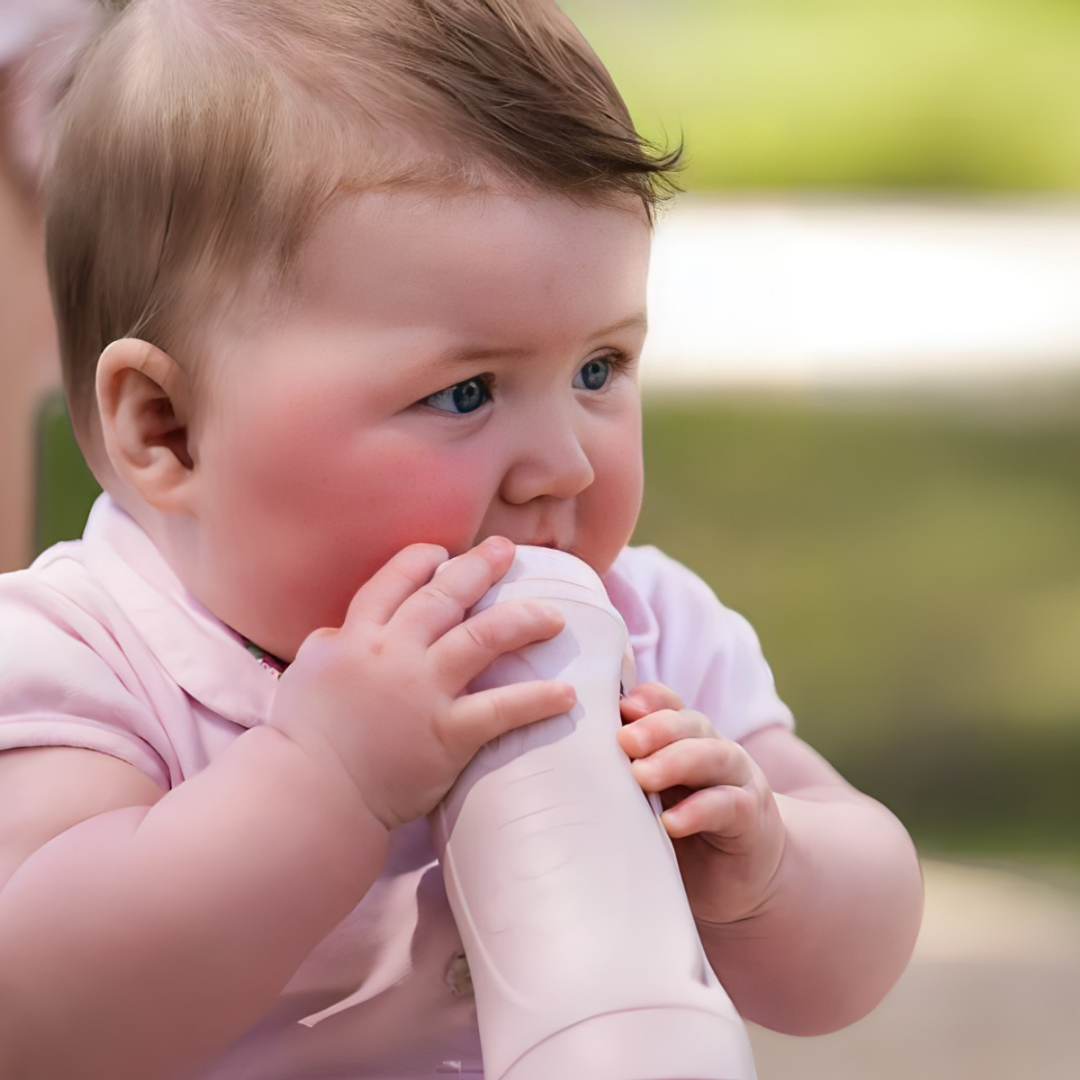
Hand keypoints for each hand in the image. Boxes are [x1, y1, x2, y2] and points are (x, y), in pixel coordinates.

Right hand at [269, 537, 574, 831]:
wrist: (310, 795)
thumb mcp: (306, 673)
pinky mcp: (447, 734)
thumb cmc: (303, 738)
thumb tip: (342, 631)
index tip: (444, 553)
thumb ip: (330, 644)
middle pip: (445, 596)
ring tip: (555, 616)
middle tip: (506, 550)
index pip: (394, 581)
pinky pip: (501, 709)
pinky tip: (567, 694)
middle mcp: (393, 654)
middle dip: (479, 567)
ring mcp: (422, 691)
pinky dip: (537, 700)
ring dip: (523, 620)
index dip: (421, 561)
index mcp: (356, 637)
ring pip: (482, 638)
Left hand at [617, 682, 785, 924]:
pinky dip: (700, 810)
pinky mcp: (751, 817)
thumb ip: (618, 778)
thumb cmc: (675, 833)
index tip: (616, 707)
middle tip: (623, 741)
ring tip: (642, 776)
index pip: (666, 705)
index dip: (645, 701)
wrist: (733, 880)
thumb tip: (558, 766)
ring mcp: (735, 780)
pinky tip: (672, 822)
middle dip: (655, 727)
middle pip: (688, 722)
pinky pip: (729, 804)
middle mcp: (710, 749)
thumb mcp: (643, 801)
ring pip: (713, 755)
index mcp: (681, 738)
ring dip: (676, 761)